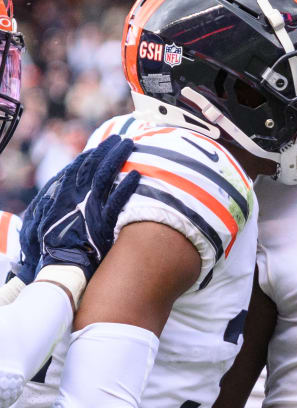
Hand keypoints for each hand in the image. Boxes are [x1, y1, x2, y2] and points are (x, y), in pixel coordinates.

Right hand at [16, 136, 139, 283]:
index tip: (104, 146)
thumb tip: (63, 190)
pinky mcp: (102, 223)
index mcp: (62, 195)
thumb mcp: (46, 222)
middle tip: (122, 139)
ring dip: (117, 159)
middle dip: (107, 151)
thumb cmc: (52, 249)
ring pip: (106, 177)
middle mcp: (76, 197)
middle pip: (93, 167)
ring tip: (131, 146)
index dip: (92, 156)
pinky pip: (117, 201)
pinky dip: (127, 187)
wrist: (59, 269)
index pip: (79, 169)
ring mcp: (90, 208)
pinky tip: (139, 175)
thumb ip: (56, 204)